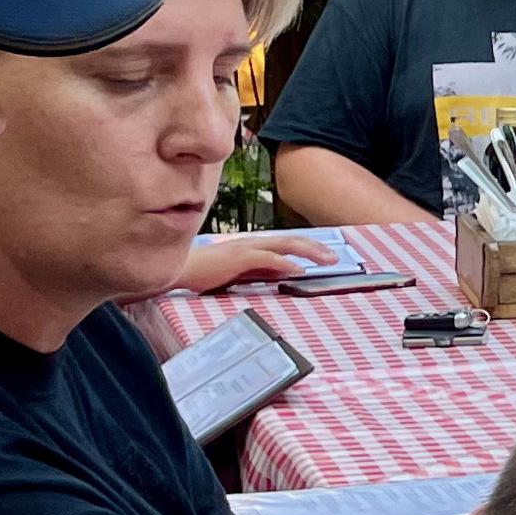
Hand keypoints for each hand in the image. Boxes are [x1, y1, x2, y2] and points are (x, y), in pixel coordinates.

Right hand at [173, 232, 334, 291]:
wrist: (179, 269)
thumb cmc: (206, 272)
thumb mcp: (240, 271)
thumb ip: (260, 271)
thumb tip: (282, 274)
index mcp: (252, 245)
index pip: (286, 243)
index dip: (308, 247)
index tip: (327, 256)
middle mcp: (252, 242)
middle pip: (291, 240)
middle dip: (316, 247)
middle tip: (336, 257)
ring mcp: (245, 248)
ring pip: (284, 245)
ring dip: (308, 252)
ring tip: (327, 260)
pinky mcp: (238, 258)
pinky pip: (266, 259)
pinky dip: (285, 264)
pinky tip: (298, 270)